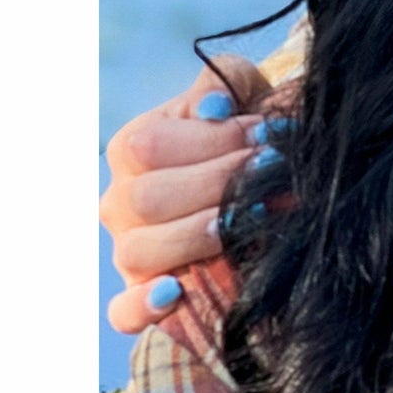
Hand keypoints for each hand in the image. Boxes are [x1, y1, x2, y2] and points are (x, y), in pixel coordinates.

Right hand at [100, 54, 269, 332]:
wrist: (261, 178)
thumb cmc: (248, 130)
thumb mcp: (242, 93)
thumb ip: (226, 80)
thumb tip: (214, 106)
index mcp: (133, 147)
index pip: (150, 145)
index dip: (213, 140)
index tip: (268, 136)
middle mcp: (120, 201)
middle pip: (148, 198)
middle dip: (219, 183)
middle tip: (272, 172)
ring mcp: (127, 251)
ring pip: (138, 251)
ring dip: (197, 236)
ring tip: (250, 219)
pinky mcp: (141, 295)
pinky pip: (124, 311)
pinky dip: (144, 306)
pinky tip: (175, 292)